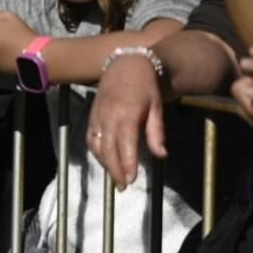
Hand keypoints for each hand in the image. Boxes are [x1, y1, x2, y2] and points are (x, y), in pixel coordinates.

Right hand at [87, 52, 168, 189]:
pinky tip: (104, 161)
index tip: (131, 179)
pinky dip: (96, 151)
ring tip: (114, 178)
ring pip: (97, 143)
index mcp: (126, 113)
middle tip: (122, 187)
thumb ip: (156, 132)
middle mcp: (108, 115)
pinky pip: (91, 136)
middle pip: (108, 147)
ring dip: (104, 163)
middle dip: (114, 168)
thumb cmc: (146, 87)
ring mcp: (98, 114)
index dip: (126, 162)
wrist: (126, 65)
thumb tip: (161, 155)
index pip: (125, 142)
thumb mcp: (157, 108)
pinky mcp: (92, 114)